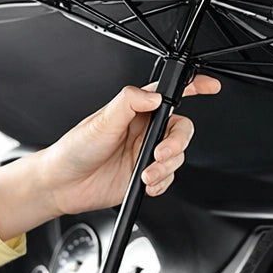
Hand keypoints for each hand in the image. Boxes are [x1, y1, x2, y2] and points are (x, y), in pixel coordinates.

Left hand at [0, 75, 220, 239]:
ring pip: (177, 157)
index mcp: (137, 110)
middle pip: (182, 130)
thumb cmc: (75, 148)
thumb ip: (129, 103)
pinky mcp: (145, 175)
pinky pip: (168, 178)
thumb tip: (154, 96)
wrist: (62, 185)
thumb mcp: (101, 121)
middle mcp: (145, 130)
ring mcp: (146, 154)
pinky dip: (161, 183)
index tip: (210, 87)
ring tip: (145, 174)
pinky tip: (145, 184)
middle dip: (176, 144)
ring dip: (166, 168)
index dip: (194, 88)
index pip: (170, 94)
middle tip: (160, 154)